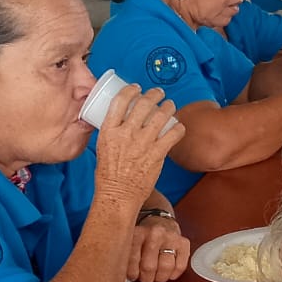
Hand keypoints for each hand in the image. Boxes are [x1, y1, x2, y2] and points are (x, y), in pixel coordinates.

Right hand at [94, 86, 183, 206]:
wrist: (118, 194)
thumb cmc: (108, 174)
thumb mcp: (102, 147)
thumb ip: (112, 132)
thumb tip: (121, 122)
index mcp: (109, 131)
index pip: (119, 101)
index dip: (130, 90)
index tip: (137, 87)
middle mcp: (126, 133)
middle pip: (143, 104)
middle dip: (154, 94)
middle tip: (158, 93)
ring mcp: (143, 143)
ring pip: (161, 116)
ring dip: (168, 107)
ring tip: (170, 105)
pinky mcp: (157, 153)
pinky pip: (173, 134)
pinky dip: (178, 128)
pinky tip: (179, 126)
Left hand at [128, 216, 190, 281]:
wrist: (161, 222)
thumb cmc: (143, 237)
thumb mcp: (130, 242)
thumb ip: (124, 256)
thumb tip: (121, 275)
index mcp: (138, 233)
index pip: (132, 261)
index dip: (132, 274)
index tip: (132, 275)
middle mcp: (155, 233)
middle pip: (149, 267)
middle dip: (146, 278)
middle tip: (145, 277)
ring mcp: (170, 237)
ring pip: (166, 268)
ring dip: (160, 277)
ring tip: (156, 275)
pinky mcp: (183, 243)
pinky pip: (180, 266)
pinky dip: (173, 274)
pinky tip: (168, 272)